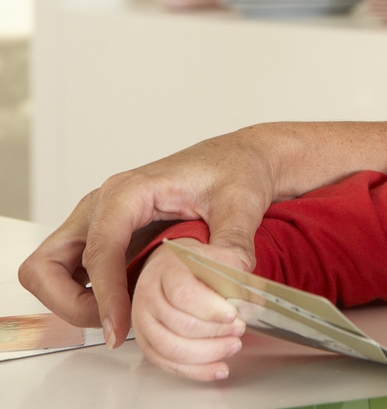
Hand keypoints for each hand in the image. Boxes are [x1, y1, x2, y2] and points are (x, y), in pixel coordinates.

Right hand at [17, 129, 274, 346]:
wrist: (241, 157)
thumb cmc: (236, 170)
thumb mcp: (242, 204)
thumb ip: (233, 244)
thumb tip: (227, 280)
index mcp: (130, 191)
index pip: (98, 251)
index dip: (104, 295)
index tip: (119, 327)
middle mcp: (103, 204)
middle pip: (47, 264)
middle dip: (70, 302)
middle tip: (113, 322)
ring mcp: (99, 220)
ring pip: (50, 270)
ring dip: (73, 301)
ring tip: (119, 317)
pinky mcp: (106, 234)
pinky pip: (73, 271)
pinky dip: (86, 294)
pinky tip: (125, 304)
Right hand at [130, 240, 247, 381]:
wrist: (173, 268)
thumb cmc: (197, 265)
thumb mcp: (219, 255)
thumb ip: (236, 266)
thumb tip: (253, 293)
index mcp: (166, 269)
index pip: (183, 294)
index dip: (209, 308)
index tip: (233, 314)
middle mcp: (148, 296)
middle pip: (177, 324)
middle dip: (213, 332)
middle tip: (239, 329)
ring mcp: (144, 322)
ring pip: (169, 348)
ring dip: (206, 354)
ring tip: (232, 346)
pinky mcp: (146, 343)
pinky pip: (167, 364)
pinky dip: (195, 370)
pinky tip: (218, 368)